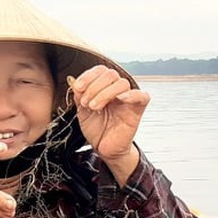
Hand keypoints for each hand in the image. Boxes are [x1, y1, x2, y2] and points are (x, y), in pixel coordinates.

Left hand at [70, 65, 149, 184]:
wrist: (104, 147)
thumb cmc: (96, 129)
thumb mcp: (82, 110)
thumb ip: (80, 95)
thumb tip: (74, 81)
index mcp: (104, 86)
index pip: (100, 70)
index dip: (88, 76)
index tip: (78, 88)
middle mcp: (117, 90)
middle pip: (110, 74)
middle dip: (94, 87)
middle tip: (86, 103)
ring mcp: (128, 98)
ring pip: (122, 83)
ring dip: (104, 94)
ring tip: (94, 107)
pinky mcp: (138, 109)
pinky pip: (142, 96)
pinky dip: (131, 95)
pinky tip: (119, 99)